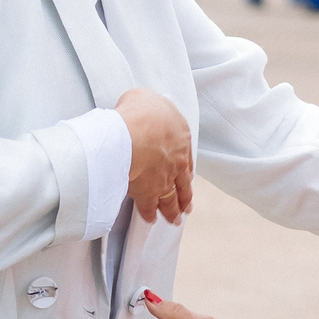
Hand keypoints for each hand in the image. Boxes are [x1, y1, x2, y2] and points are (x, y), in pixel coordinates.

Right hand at [114, 89, 193, 224]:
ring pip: (171, 199)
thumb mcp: (145, 99)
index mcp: (181, 137)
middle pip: (183, 184)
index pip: (187, 157)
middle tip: (186, 207)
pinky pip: (149, 206)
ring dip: (172, 210)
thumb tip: (143, 108)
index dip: (185, 170)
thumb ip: (148, 107)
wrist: (131, 132)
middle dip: (184, 197)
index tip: (186, 179)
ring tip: (174, 219)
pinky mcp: (148, 192)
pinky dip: (149, 213)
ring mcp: (164, 179)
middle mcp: (178, 161)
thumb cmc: (139, 112)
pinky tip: (150, 218)